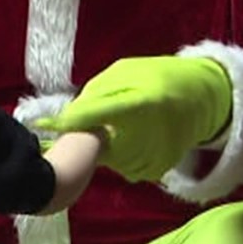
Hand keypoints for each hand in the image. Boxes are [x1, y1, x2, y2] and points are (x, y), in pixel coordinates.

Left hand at [36, 56, 232, 182]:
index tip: (41, 124)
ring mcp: (155, 156)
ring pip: (108, 159)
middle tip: (79, 127)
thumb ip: (97, 94)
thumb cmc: (156, 77)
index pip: (97, 114)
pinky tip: (126, 139)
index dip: (67, 121)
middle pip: (99, 144)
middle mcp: (151, 134)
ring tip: (112, 128)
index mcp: (142, 103)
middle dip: (84, 138)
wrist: (201, 99)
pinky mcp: (156, 170)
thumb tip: (69, 116)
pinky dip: (117, 155)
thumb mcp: (125, 73)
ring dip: (101, 147)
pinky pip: (122, 166)